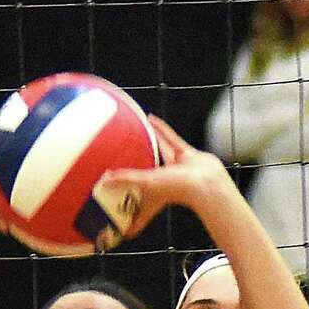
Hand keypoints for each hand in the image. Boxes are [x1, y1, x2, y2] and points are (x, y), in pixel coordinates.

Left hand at [98, 115, 230, 237]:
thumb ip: (126, 179)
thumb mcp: (146, 182)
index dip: (124, 184)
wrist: (204, 183)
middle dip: (137, 160)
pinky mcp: (186, 153)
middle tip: (125, 153)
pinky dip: (162, 129)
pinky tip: (152, 120)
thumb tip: (104, 180)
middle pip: (147, 167)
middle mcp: (164, 177)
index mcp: (153, 188)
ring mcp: (176, 165)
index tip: (112, 179)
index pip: (135, 186)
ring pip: (160, 150)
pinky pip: (171, 138)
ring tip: (139, 131)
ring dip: (150, 141)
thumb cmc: (176, 188)